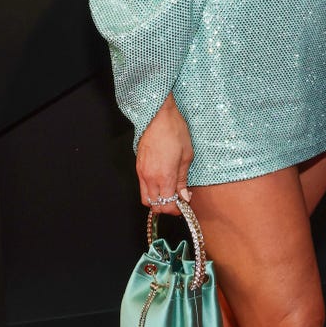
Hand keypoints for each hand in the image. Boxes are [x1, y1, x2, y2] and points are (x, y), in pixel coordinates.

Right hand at [136, 96, 193, 211]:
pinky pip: (142, 186)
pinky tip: (162, 182)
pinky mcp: (138, 166)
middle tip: (177, 201)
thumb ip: (183, 180)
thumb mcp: (187, 156)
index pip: (167, 205)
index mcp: (164, 177)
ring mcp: (141, 172)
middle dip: (166, 208)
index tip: (184, 205)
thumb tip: (184, 196)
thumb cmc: (175, 132)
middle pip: (154, 206)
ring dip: (157, 200)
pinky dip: (151, 190)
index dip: (176, 210)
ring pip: (145, 198)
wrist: (158, 116)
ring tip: (169, 192)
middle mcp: (150, 177)